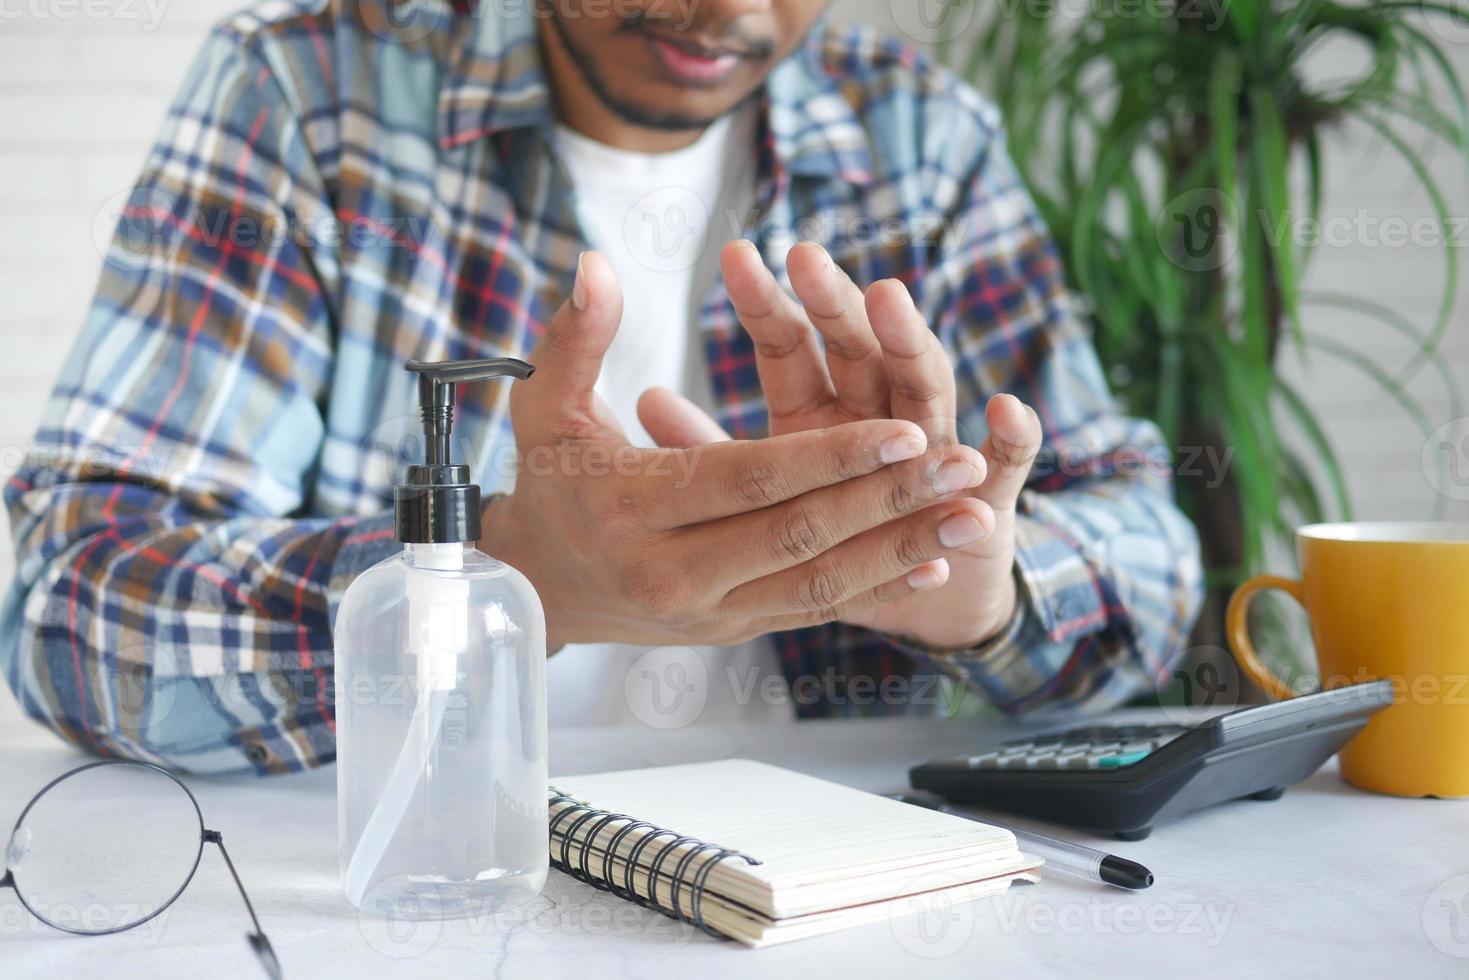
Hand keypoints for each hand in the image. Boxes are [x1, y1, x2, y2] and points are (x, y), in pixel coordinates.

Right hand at [485, 252, 995, 650]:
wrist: (540, 587)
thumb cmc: (549, 482)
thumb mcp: (545, 408)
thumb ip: (576, 337)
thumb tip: (597, 265)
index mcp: (631, 507)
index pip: (746, 479)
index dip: (829, 457)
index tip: (903, 430)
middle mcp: (673, 571)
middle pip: (797, 534)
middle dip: (887, 499)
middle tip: (962, 463)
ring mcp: (707, 610)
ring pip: (818, 582)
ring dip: (901, 549)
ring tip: (973, 517)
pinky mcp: (733, 628)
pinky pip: (812, 609)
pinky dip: (874, 587)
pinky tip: (931, 562)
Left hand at [640, 241, 1043, 649]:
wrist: (927, 598)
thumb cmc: (837, 534)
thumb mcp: (764, 493)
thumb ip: (710, 451)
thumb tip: (646, 401)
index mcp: (822, 412)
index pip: (793, 346)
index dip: (768, 305)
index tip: (735, 256)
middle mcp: (883, 418)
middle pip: (861, 351)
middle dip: (835, 304)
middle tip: (805, 256)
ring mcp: (941, 449)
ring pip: (927, 390)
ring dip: (911, 345)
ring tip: (888, 298)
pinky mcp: (990, 496)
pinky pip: (1008, 466)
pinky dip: (1013, 440)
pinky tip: (1004, 412)